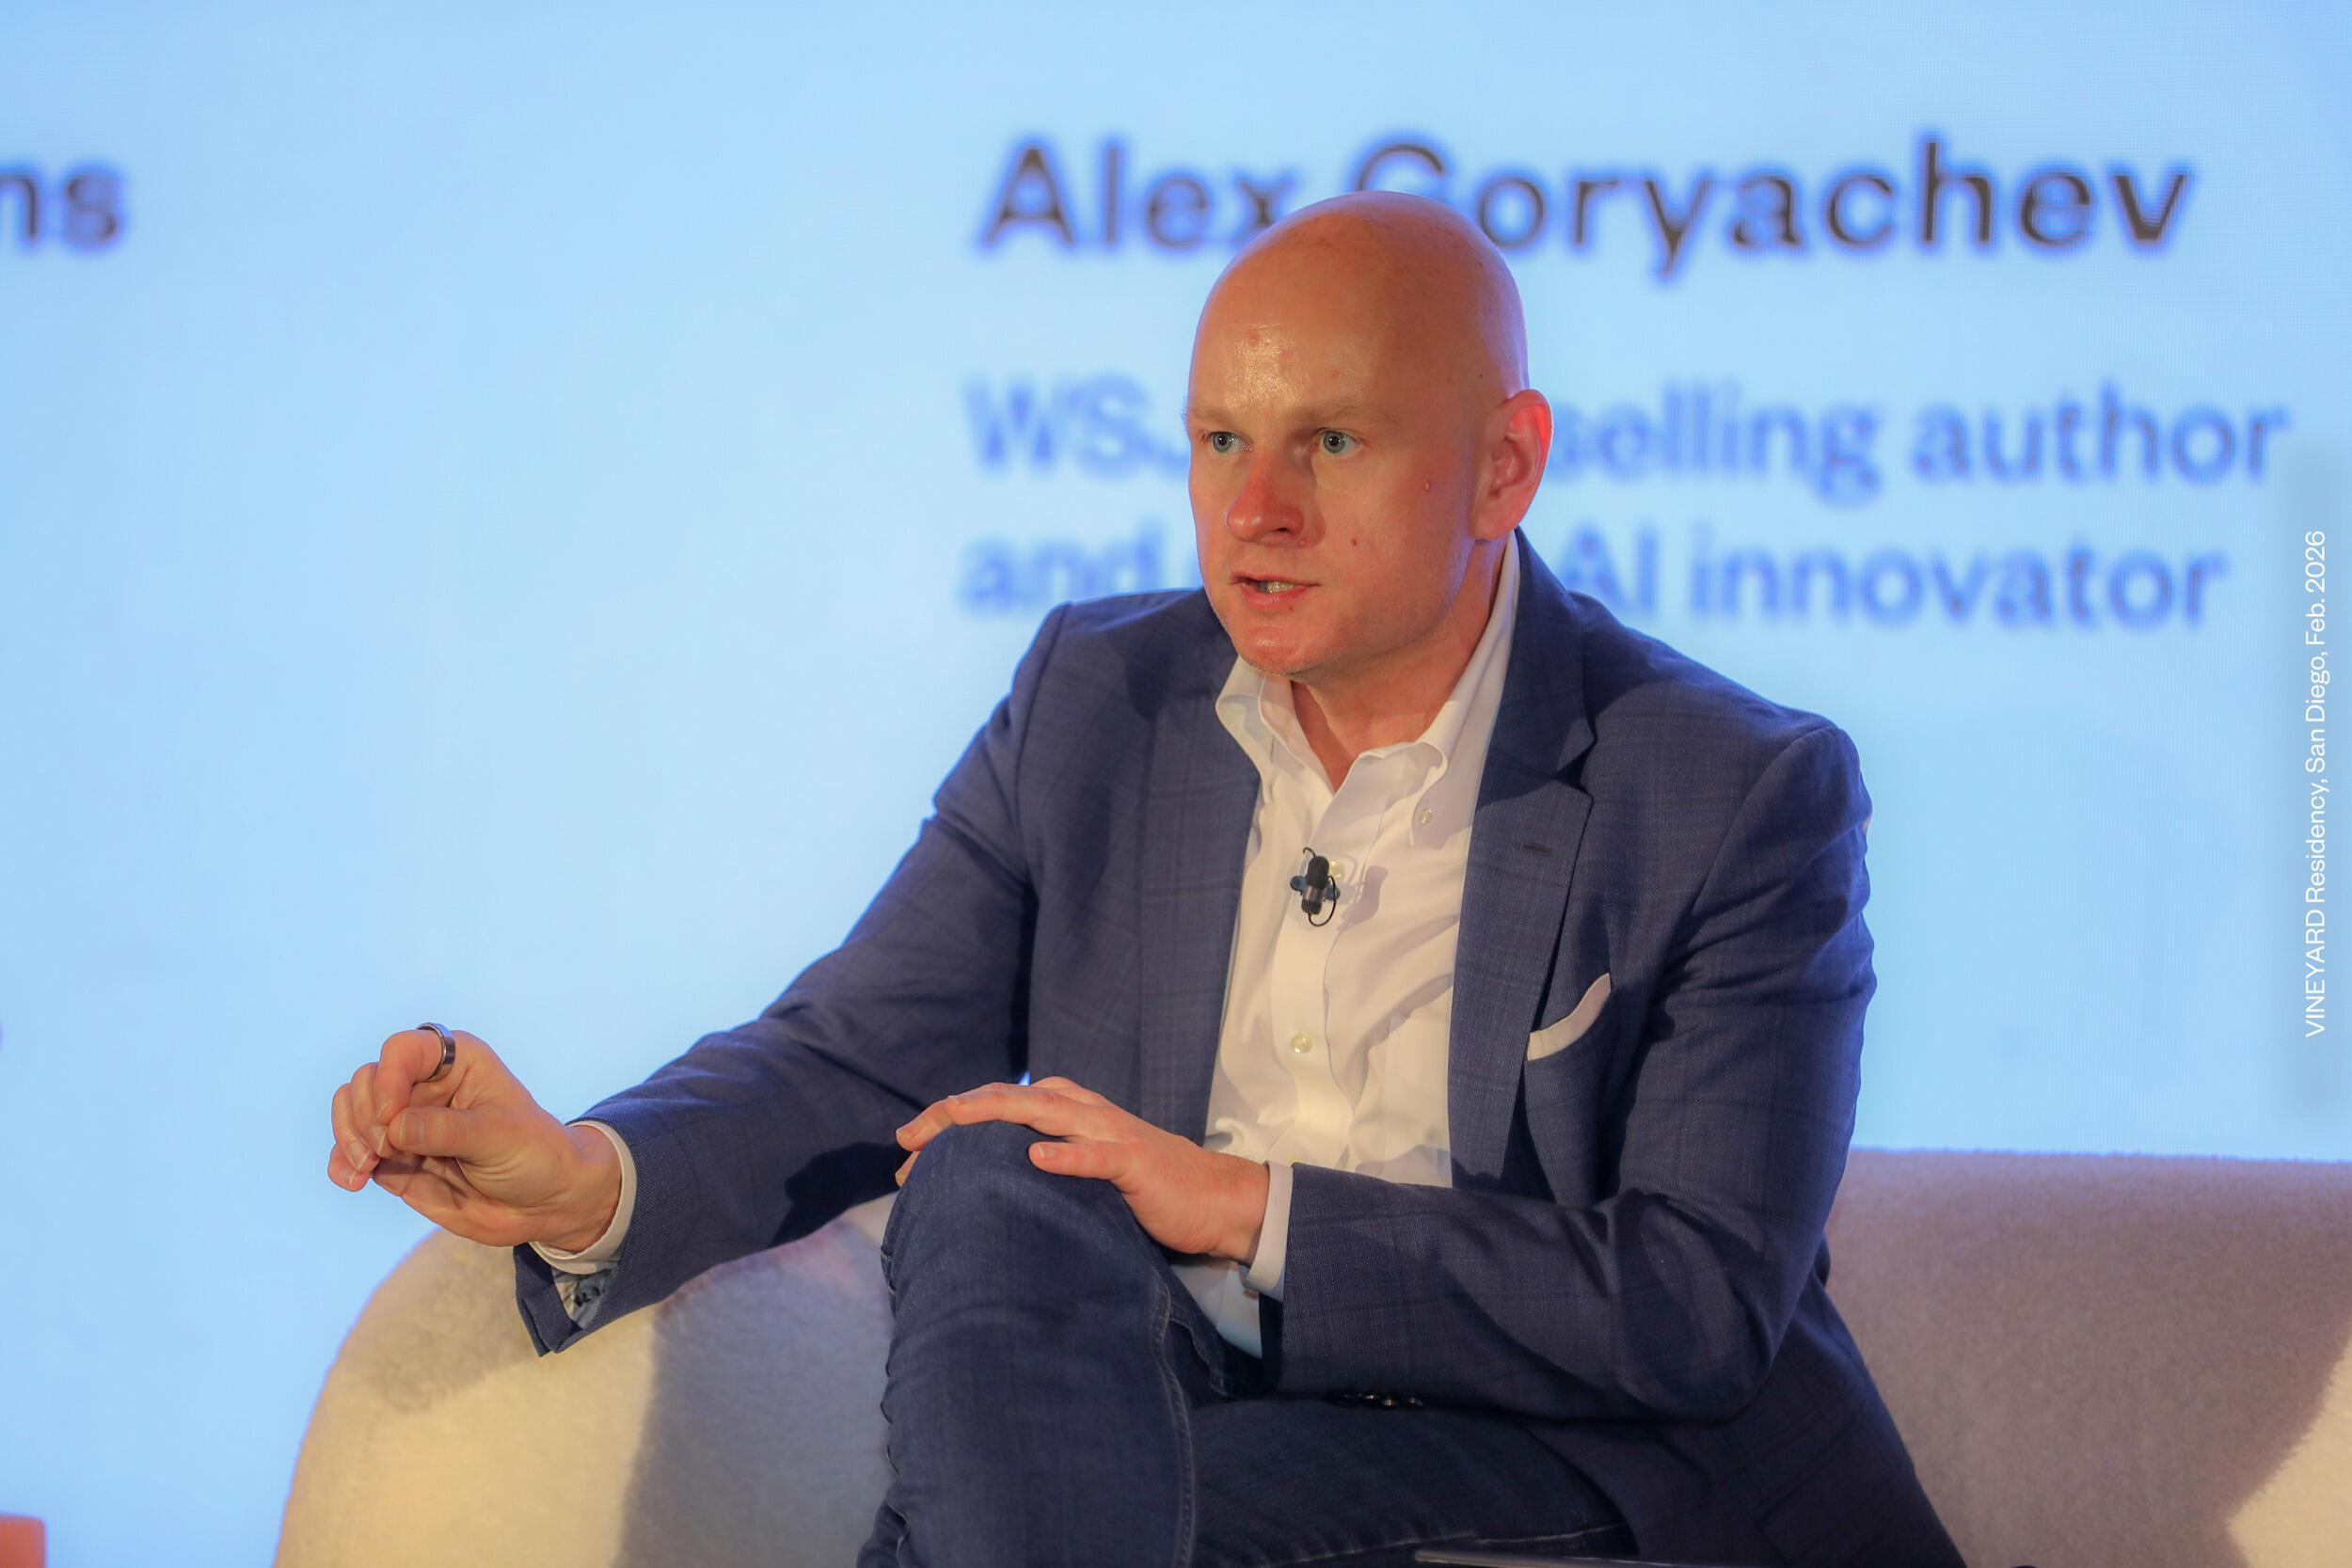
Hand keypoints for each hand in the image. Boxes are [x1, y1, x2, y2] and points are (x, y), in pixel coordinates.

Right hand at [327, 1027, 620, 1251]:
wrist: (543, 1202)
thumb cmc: (534, 1156)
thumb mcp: (500, 1138)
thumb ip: (447, 1131)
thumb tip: (393, 1128)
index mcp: (458, 1061)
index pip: (404, 1049)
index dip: (388, 1078)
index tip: (392, 1117)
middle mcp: (425, 1085)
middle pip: (367, 1080)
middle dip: (365, 1116)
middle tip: (386, 1150)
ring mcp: (406, 1122)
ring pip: (352, 1112)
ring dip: (348, 1139)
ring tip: (367, 1168)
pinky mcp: (394, 1157)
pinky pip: (351, 1153)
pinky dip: (342, 1164)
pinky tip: (353, 1181)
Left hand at [895, 1078, 1269, 1263]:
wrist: (1216, 1198)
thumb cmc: (1147, 1188)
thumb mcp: (1087, 1167)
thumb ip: (1046, 1160)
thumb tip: (985, 1181)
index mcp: (1070, 1110)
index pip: (999, 1103)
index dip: (951, 1117)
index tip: (905, 1145)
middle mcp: (1085, 1111)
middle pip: (1009, 1099)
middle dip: (954, 1113)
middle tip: (905, 1141)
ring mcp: (1111, 1132)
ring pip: (1046, 1111)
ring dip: (995, 1116)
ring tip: (952, 1121)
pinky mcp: (1136, 1161)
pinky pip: (1099, 1154)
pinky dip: (1067, 1154)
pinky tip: (1037, 1157)